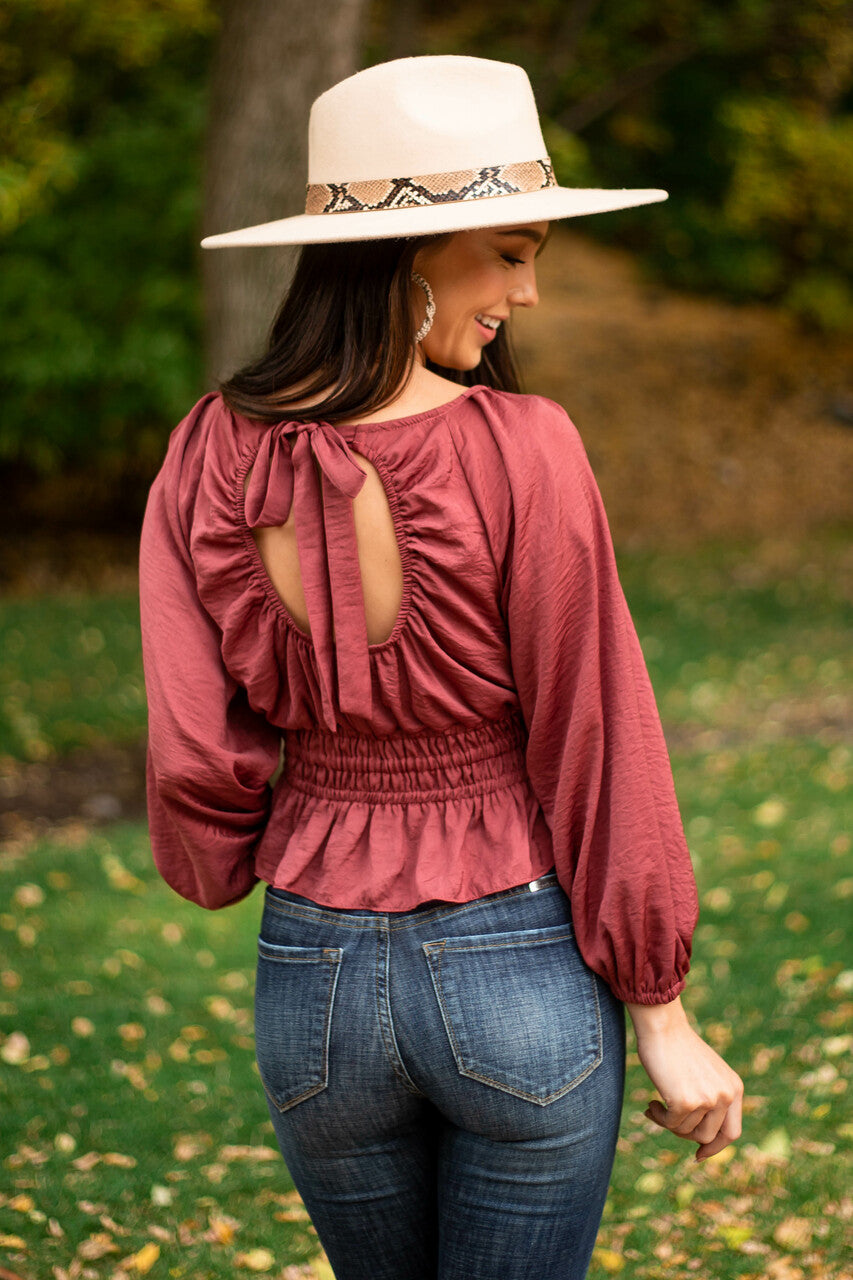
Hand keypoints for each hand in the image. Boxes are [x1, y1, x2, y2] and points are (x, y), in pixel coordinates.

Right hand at [625, 996, 743, 1161]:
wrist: (662, 1025)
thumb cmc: (678, 1047)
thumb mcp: (706, 1075)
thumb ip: (711, 1101)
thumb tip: (703, 1142)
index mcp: (734, 1088)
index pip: (732, 1133)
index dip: (716, 1147)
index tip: (699, 1155)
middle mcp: (726, 1095)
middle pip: (707, 1137)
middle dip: (685, 1133)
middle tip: (668, 1120)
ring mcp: (707, 1099)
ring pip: (687, 1132)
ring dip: (669, 1123)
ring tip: (656, 1106)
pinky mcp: (686, 1101)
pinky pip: (670, 1124)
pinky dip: (658, 1116)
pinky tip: (651, 1103)